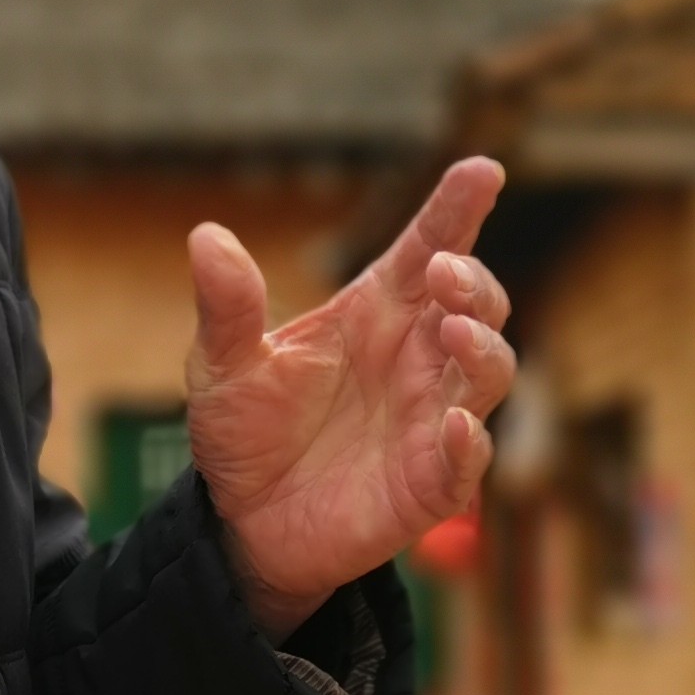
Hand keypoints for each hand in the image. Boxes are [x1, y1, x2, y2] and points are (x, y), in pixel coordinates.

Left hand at [185, 156, 515, 639]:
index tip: (481, 169)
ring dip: (483, 347)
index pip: (428, 248)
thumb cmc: (245, 433)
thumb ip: (227, 306)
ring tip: (455, 328)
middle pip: (477, 303)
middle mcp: (416, 358)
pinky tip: (453, 423)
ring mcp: (432, 419)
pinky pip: (468, 460)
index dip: (458, 209)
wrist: (241, 524)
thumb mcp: (223, 365)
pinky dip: (469, 441)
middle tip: (443, 270)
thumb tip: (205, 237)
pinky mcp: (432, 482)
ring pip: (489, 372)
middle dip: (474, 281)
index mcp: (376, 315)